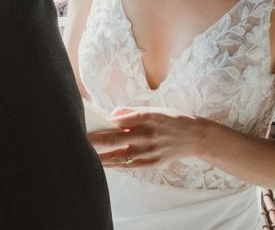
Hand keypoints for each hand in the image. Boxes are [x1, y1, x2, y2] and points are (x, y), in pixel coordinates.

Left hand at [87, 107, 205, 167]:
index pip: (116, 121)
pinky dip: (116, 165)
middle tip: (80, 140)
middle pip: (114, 140)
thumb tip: (110, 116)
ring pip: (120, 156)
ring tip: (87, 156)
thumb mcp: (152, 109)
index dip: (100, 124)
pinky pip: (130, 165)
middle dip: (96, 141)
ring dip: (102, 157)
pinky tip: (104, 164)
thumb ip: (130, 112)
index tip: (86, 125)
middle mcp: (147, 135)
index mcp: (146, 117)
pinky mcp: (153, 163)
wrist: (194, 136)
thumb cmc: (170, 119)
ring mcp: (150, 151)